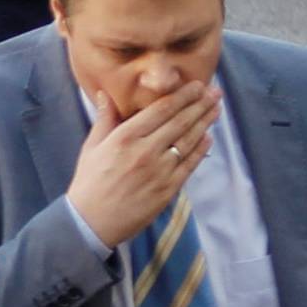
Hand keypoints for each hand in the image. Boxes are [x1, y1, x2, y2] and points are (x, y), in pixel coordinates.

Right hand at [65, 81, 219, 249]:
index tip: (197, 85)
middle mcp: (146, 150)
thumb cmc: (89, 182)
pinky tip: (209, 137)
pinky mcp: (168, 189)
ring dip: (205, 123)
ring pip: (188, 141)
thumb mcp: (92, 146)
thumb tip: (106, 94)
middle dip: (200, 105)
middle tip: (215, 92)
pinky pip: (189, 165)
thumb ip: (104, 119)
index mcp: (126, 136)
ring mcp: (159, 171)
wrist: (92, 221)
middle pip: (180, 122)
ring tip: (217, 109)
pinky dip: (201, 150)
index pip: (161, 109)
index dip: (182, 96)